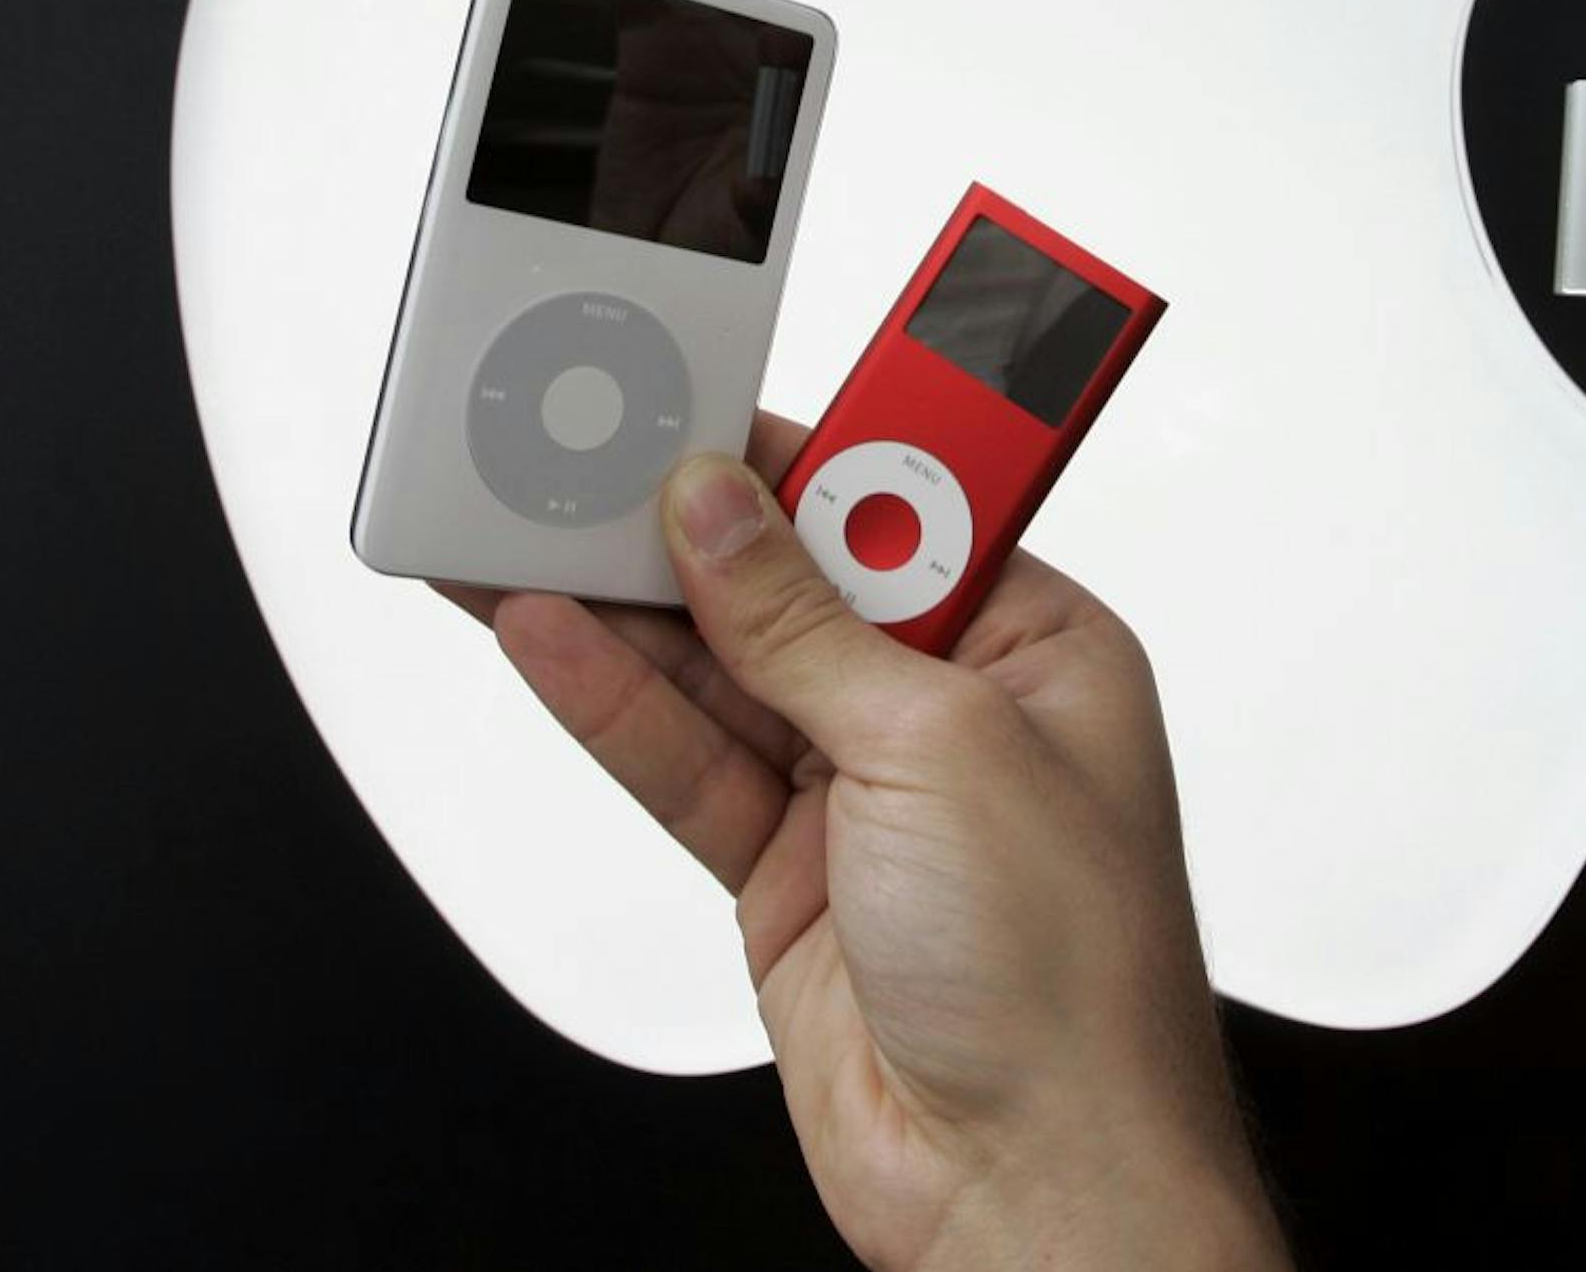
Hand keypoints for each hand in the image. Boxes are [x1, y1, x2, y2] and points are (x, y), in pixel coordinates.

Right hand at [440, 415, 1289, 1271]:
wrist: (1030, 1190)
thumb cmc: (1069, 980)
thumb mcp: (940, 751)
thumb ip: (806, 629)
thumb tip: (722, 511)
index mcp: (1032, 645)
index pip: (900, 505)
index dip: (800, 450)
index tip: (706, 394)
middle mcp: (945, 707)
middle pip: (789, 580)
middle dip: (683, 523)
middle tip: (576, 453)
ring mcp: (858, 789)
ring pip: (716, 668)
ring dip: (617, 603)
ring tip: (516, 526)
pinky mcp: (783, 867)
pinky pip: (682, 762)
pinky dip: (610, 702)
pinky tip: (545, 634)